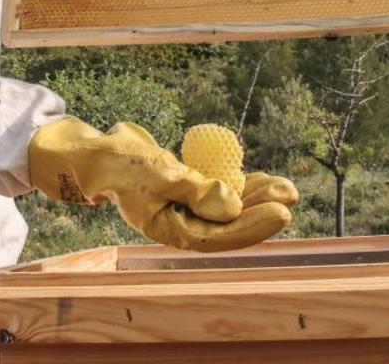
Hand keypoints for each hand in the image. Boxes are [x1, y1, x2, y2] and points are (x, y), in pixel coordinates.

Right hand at [28, 118, 294, 251]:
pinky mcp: (187, 189)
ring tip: (285, 186)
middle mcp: (180, 224)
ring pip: (228, 208)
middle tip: (291, 194)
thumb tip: (232, 207)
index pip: (218, 236)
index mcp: (169, 230)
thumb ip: (195, 190)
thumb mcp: (158, 173)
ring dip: (255, 197)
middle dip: (261, 210)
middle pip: (228, 225)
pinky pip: (219, 191)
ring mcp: (183, 207)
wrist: (97, 151)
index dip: (252, 226)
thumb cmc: (121, 164)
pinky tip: (262, 178)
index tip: (281, 211)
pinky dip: (240, 185)